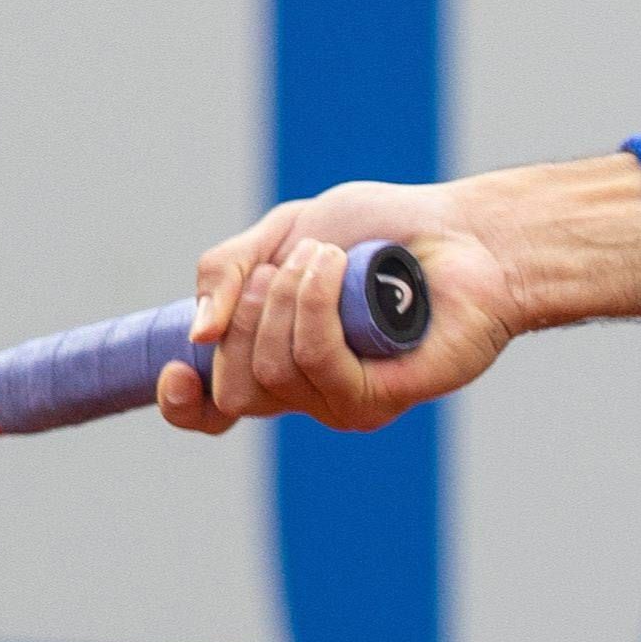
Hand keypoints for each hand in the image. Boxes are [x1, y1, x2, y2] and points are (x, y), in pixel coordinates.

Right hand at [154, 181, 516, 435]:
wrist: (462, 231)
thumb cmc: (381, 231)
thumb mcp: (283, 233)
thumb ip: (225, 273)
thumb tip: (194, 336)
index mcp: (274, 357)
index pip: (211, 410)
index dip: (182, 401)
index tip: (178, 367)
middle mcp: (306, 389)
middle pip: (234, 387)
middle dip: (248, 314)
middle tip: (290, 267)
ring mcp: (342, 400)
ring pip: (271, 373)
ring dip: (287, 297)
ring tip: (328, 258)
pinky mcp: (379, 398)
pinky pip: (317, 362)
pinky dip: (315, 307)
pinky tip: (336, 270)